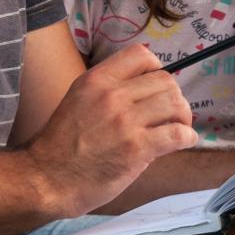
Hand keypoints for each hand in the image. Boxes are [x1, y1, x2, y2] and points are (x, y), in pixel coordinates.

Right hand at [24, 45, 197, 217]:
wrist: (47, 179)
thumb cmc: (62, 144)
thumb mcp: (79, 101)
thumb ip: (109, 92)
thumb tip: (147, 94)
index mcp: (96, 79)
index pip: (141, 54)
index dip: (156, 68)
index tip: (156, 86)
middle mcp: (112, 95)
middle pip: (165, 80)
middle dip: (174, 96)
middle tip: (172, 113)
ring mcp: (125, 121)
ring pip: (175, 103)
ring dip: (183, 116)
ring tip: (179, 127)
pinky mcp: (136, 148)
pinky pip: (177, 133)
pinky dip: (187, 137)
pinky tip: (184, 141)